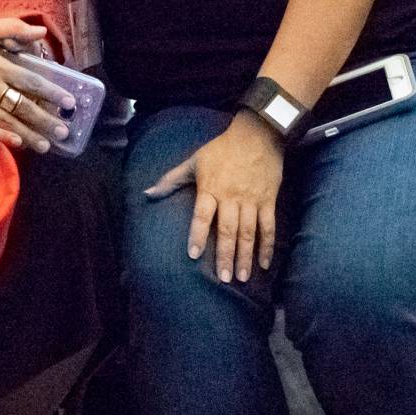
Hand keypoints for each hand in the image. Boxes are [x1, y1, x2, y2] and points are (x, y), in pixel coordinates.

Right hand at [0, 19, 77, 152]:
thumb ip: (12, 28)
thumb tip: (40, 32)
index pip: (31, 81)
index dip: (52, 92)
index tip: (69, 102)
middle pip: (24, 106)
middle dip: (46, 120)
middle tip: (63, 131)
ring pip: (8, 122)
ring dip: (29, 135)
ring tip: (46, 145)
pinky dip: (1, 137)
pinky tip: (15, 144)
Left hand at [143, 112, 282, 281]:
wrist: (257, 135)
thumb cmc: (221, 149)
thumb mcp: (194, 161)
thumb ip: (171, 180)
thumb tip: (147, 194)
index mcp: (211, 188)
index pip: (203, 215)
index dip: (198, 235)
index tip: (194, 255)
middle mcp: (231, 197)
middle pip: (228, 229)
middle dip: (226, 255)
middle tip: (224, 279)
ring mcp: (251, 200)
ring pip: (249, 232)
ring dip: (245, 256)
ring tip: (242, 277)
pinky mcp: (268, 200)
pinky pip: (268, 227)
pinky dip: (267, 246)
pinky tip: (264, 264)